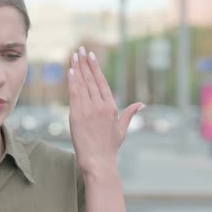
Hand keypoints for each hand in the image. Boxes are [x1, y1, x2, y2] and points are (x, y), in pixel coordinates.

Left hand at [67, 46, 143, 176]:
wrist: (99, 161)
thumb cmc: (109, 147)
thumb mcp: (122, 129)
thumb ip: (130, 114)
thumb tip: (141, 104)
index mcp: (111, 107)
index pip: (102, 82)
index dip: (95, 67)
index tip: (91, 56)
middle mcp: (101, 105)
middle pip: (91, 79)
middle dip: (85, 63)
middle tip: (80, 49)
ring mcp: (89, 110)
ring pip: (82, 84)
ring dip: (77, 68)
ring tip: (73, 55)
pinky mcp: (77, 115)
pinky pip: (74, 94)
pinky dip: (72, 81)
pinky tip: (70, 70)